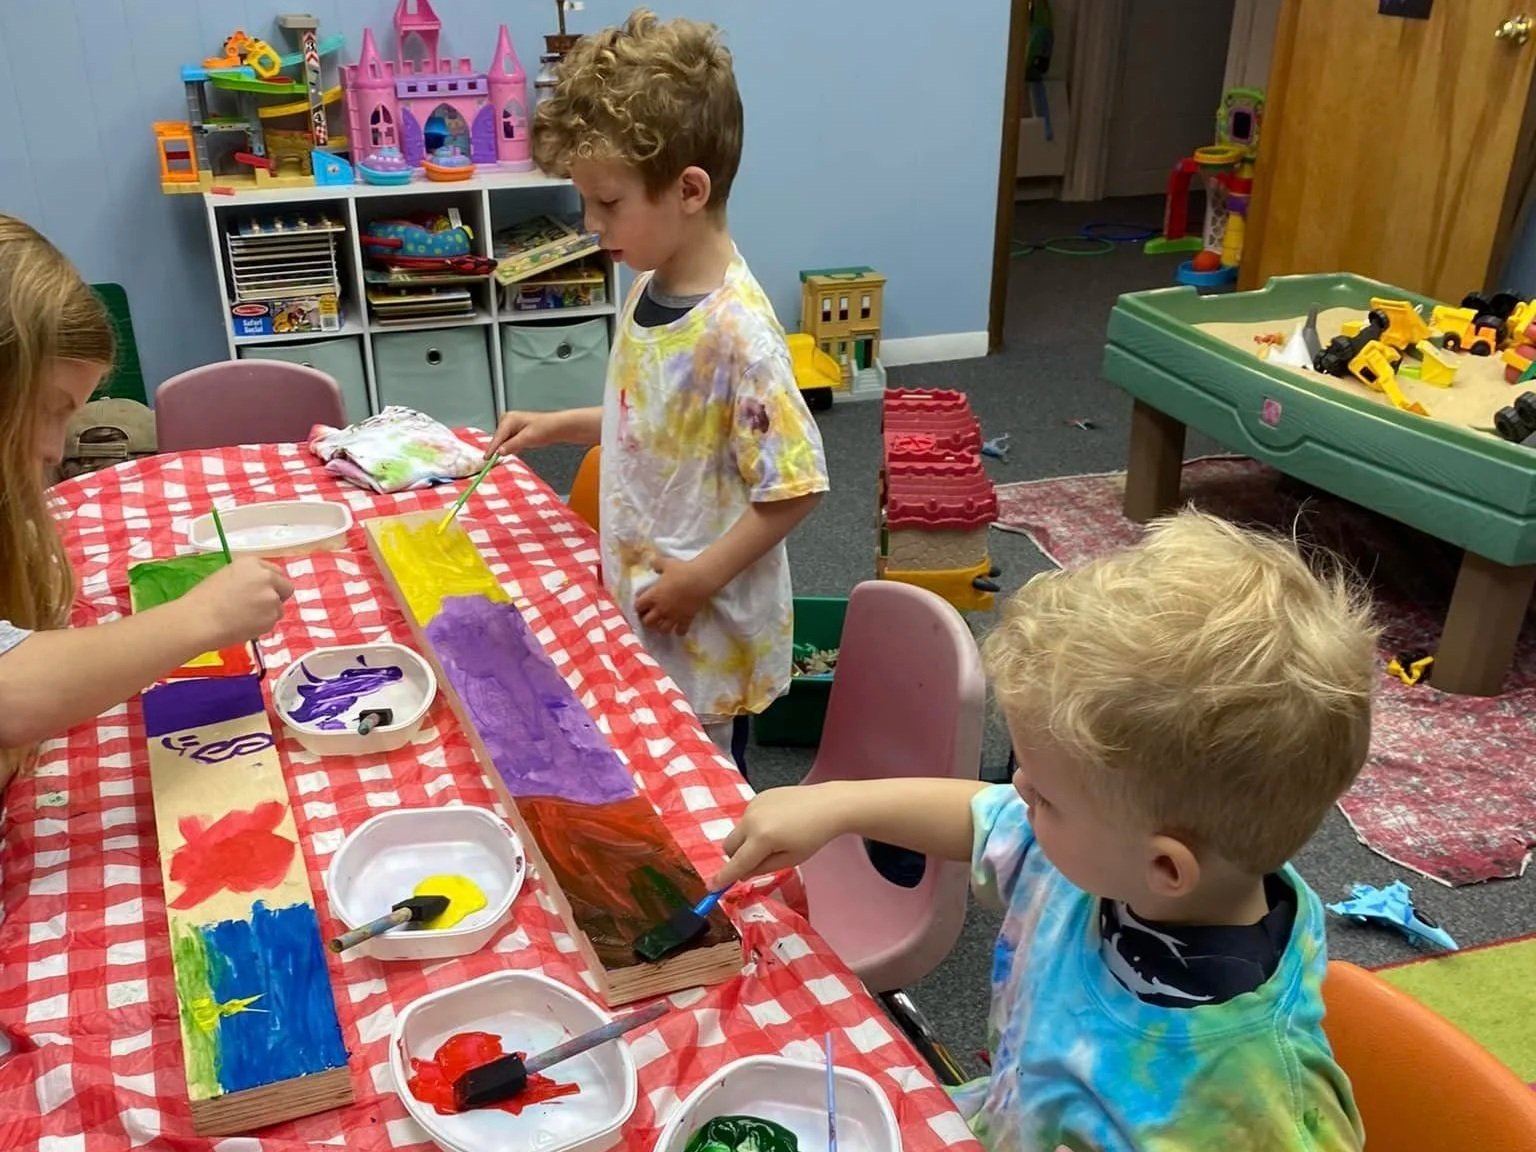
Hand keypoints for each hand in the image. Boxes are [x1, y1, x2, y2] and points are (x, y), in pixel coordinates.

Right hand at [185, 556, 293, 648]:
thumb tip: (257, 588)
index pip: (274, 571)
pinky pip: (272, 622)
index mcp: (252, 563)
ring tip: (244, 618)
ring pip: (278, 607)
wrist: (198, 620)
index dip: (270, 583)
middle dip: (277, 597)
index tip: (263, 591)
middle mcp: (266, 577)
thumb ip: (247, 578)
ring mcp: (271, 597)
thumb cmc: (203, 600)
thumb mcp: (226, 577)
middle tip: (260, 607)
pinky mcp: (272, 616)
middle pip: (285, 587)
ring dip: (267, 613)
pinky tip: (244, 626)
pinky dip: (262, 626)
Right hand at [486, 410, 555, 457]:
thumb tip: (499, 452)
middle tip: (506, 456)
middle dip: (502, 449)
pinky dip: (513, 446)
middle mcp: (507, 420)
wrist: (557, 427)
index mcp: (508, 419)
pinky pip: (509, 441)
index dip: (492, 450)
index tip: (486, 460)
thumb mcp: (527, 438)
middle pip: (499, 440)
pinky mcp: (515, 430)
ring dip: (509, 448)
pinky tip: (522, 446)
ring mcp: (510, 425)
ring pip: (504, 442)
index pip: (497, 437)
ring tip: (522, 447)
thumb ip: (512, 445)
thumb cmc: (544, 429)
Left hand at [634, 557, 715, 634]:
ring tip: (663, 623)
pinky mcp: (686, 619)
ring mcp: (673, 616)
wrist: (701, 579)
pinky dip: (678, 631)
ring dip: (661, 627)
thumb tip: (652, 563)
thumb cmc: (682, 570)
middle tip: (650, 615)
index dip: (638, 606)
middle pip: (648, 622)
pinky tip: (679, 627)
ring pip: (662, 630)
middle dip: (647, 620)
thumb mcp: (666, 563)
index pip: (638, 606)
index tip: (641, 604)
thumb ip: (656, 564)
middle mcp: (661, 609)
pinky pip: (680, 631)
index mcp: (653, 596)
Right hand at [712, 783, 849, 888]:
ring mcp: (753, 805)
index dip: (723, 878)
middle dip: (737, 858)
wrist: (828, 805)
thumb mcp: (790, 860)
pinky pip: (747, 819)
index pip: (737, 863)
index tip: (711, 888)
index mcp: (762, 838)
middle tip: (758, 860)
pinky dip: (755, 826)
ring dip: (747, 841)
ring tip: (776, 837)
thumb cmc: (813, 836)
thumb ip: (762, 868)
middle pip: (728, 846)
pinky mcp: (757, 796)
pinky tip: (778, 823)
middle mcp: (751, 820)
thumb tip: (742, 872)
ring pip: (737, 832)